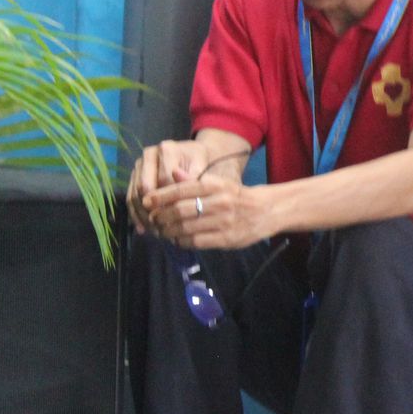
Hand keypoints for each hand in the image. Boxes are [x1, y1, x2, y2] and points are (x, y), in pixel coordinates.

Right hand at [127, 139, 212, 233]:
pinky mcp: (133, 176)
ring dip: (143, 216)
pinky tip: (143, 229)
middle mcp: (148, 155)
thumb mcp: (202, 165)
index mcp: (166, 149)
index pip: (164, 179)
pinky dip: (136, 214)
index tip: (177, 219)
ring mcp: (138, 166)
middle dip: (153, 210)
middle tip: (162, 229)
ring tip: (154, 232)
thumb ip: (193, 178)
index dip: (170, 201)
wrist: (190, 154)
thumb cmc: (198, 161)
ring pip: (135, 194)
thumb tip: (182, 197)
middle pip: (145, 188)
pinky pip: (131, 197)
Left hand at [140, 169, 279, 249]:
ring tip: (161, 230)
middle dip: (160, 216)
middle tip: (152, 219)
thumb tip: (172, 172)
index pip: (181, 189)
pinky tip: (177, 239)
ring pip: (185, 227)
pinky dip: (181, 241)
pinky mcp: (225, 239)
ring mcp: (223, 222)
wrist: (266, 211)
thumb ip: (193, 180)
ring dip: (168, 230)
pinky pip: (195, 242)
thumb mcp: (217, 183)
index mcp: (215, 185)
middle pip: (179, 210)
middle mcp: (219, 201)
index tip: (147, 201)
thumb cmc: (235, 196)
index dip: (160, 196)